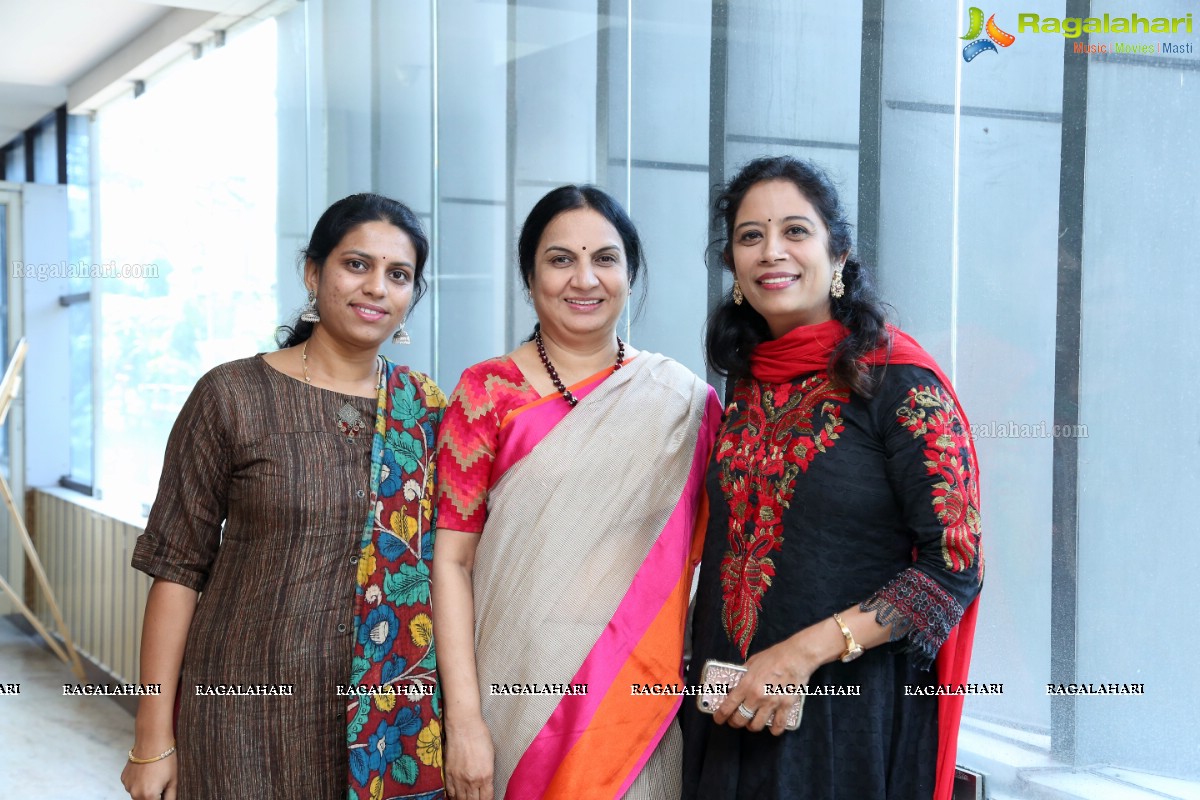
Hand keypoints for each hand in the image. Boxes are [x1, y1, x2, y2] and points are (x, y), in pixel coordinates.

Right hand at [120, 753, 176, 799]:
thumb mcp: (173, 781)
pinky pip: (132, 786)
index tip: (163, 793)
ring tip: (154, 775)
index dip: (161, 799)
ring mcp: (128, 786)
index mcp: (149, 796)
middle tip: (161, 782)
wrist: (152, 741)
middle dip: (153, 796)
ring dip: (145, 791)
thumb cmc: (165, 760)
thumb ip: (170, 797)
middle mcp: (135, 794)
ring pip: (138, 795)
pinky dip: (138, 783)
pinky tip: (146, 772)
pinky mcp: (124, 779)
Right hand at [443, 717, 494, 799]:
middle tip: (477, 799)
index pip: (487, 799)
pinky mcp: (448, 774)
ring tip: (467, 799)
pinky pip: (450, 792)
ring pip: (461, 799)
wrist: (463, 725)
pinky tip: (456, 797)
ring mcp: (459, 778)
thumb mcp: (491, 756)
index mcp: (486, 776)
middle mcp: (472, 781)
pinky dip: (454, 797)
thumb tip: (486, 785)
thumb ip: (488, 774)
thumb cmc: (480, 736)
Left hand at [714, 620, 839, 735]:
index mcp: (746, 684)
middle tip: (736, 721)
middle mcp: (757, 696)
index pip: (728, 706)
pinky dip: (774, 730)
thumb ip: (743, 675)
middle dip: (735, 722)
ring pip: (756, 726)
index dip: (720, 716)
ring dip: (752, 726)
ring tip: (753, 722)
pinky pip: (778, 726)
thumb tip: (735, 683)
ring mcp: (771, 703)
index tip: (718, 719)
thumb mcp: (752, 662)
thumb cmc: (774, 656)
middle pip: (740, 719)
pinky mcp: (786, 706)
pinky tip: (772, 727)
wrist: (796, 656)